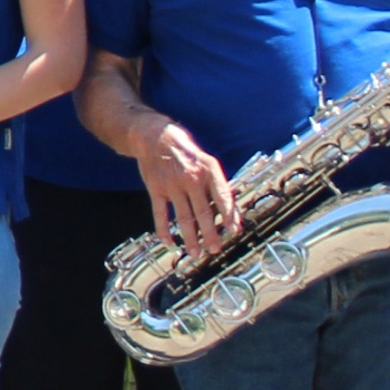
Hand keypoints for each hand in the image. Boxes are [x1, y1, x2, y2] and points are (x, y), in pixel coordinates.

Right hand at [135, 119, 239, 258]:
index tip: (234, 231)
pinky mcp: (155, 188)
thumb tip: (228, 211)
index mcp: (208, 170)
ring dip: (190, 238)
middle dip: (210, 234)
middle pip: (203, 212)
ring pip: (183, 217)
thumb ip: (216, 184)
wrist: (155, 136)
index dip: (230, 215)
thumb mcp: (206, 161)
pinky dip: (164, 230)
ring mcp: (172, 184)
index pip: (223, 196)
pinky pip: (160, 213)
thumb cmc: (185, 151)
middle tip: (215, 249)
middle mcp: (191, 178)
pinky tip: (169, 243)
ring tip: (195, 252)